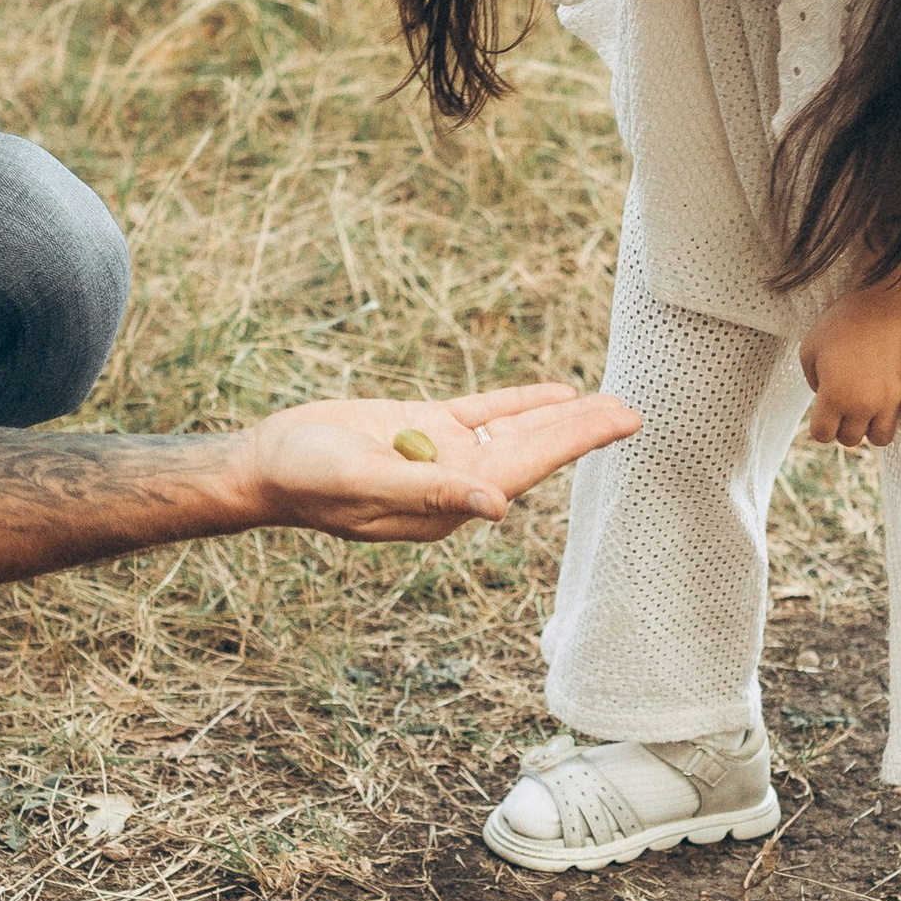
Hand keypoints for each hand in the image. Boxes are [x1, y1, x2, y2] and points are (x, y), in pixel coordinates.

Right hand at [245, 383, 637, 540]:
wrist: (266, 464)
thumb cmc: (308, 480)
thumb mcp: (365, 481)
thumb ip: (429, 491)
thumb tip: (498, 505)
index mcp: (446, 503)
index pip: (523, 468)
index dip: (574, 443)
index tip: (618, 424)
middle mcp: (452, 481)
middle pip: (531, 451)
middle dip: (582, 433)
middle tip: (634, 412)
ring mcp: (438, 453)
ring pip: (513, 430)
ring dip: (558, 418)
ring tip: (607, 403)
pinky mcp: (420, 427)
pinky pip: (482, 412)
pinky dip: (518, 403)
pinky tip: (554, 394)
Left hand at [799, 284, 900, 454]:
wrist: (881, 301)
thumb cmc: (840, 323)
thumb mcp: (809, 350)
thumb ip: (812, 381)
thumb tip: (825, 397)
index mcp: (834, 397)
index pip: (823, 434)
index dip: (820, 425)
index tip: (822, 412)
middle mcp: (863, 406)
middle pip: (851, 438)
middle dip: (843, 426)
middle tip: (843, 405)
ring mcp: (890, 399)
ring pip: (881, 437)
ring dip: (871, 429)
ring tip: (868, 413)